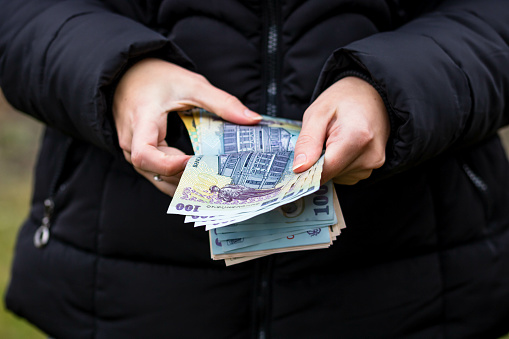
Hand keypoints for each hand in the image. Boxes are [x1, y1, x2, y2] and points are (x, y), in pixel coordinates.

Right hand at [113, 58, 260, 195]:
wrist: (130, 72)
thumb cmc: (158, 77)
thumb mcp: (192, 84)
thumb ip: (222, 102)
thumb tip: (254, 119)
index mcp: (142, 121)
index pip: (145, 155)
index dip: (169, 165)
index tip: (194, 162)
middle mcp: (130, 140)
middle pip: (154, 171)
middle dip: (184, 178)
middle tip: (217, 182)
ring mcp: (131, 149)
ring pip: (154, 177)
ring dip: (179, 183)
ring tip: (210, 187)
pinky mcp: (136, 154)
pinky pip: (153, 173)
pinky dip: (173, 179)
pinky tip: (195, 182)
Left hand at [292, 76, 389, 184]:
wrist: (372, 92)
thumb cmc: (344, 99)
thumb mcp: (318, 113)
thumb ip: (307, 141)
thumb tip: (299, 169)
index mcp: (357, 138)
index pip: (323, 171)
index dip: (307, 170)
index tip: (298, 164)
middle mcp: (370, 155)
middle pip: (331, 174)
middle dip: (319, 162)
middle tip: (321, 139)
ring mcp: (375, 162)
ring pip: (338, 176)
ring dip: (330, 162)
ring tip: (335, 139)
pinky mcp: (375, 165)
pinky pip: (348, 174)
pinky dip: (340, 163)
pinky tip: (344, 145)